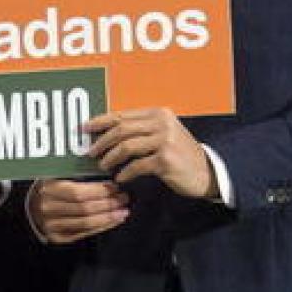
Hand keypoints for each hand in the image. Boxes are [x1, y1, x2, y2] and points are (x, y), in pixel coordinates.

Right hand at [26, 178, 128, 243]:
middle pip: (84, 209)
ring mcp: (52, 225)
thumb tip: (108, 176)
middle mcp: (48, 208)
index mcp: (49, 189)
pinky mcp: (58, 238)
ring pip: (86, 223)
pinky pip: (84, 233)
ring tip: (123, 211)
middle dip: (108, 204)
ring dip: (108, 217)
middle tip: (124, 199)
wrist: (31, 208)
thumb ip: (78, 175)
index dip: (99, 191)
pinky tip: (113, 221)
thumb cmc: (51, 188)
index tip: (115, 187)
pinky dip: (101, 227)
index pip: (78, 192)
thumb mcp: (59, 175)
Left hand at [87, 108, 214, 197]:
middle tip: (91, 152)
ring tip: (103, 166)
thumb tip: (108, 132)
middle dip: (102, 142)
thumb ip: (141, 129)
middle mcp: (162, 123)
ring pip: (126, 147)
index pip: (122, 115)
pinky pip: (136, 166)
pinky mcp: (165, 160)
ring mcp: (165, 141)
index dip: (100, 121)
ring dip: (110, 158)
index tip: (85, 128)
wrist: (206, 172)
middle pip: (121, 129)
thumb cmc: (180, 154)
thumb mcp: (163, 134)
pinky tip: (120, 178)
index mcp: (158, 113)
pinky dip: (125, 173)